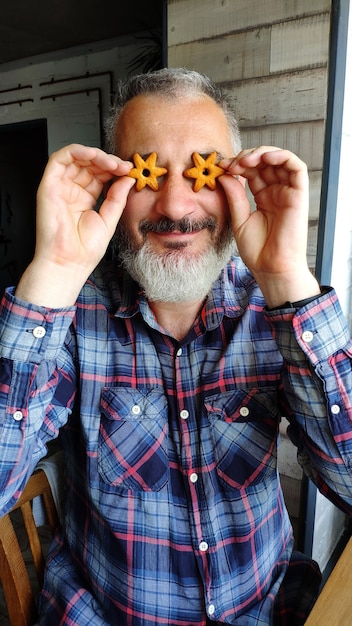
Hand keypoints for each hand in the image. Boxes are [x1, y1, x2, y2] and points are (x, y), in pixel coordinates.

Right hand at [16, 144, 134, 306]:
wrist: (69, 263)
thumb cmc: (84, 250)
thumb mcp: (109, 219)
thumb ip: (118, 197)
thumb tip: (128, 178)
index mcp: (85, 199)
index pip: (100, 175)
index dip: (115, 169)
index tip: (130, 171)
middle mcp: (72, 191)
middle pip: (89, 164)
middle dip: (108, 161)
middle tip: (123, 167)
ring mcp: (60, 187)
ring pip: (76, 158)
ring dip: (96, 155)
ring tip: (112, 163)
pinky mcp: (49, 185)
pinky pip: (59, 159)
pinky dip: (76, 151)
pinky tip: (93, 155)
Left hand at [219, 146, 319, 306]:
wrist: (271, 268)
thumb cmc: (258, 251)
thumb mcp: (239, 220)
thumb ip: (234, 196)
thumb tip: (224, 174)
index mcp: (263, 198)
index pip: (252, 172)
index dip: (237, 165)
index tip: (220, 167)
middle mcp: (277, 192)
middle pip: (264, 163)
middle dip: (245, 158)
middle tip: (229, 164)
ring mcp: (288, 192)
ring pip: (280, 160)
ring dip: (262, 154)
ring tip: (245, 161)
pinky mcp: (298, 195)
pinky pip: (296, 167)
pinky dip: (282, 156)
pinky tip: (265, 158)